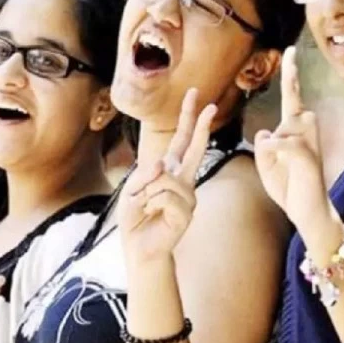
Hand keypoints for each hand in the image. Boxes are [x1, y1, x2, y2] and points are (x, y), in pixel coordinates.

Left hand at [118, 88, 216, 261]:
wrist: (138, 247)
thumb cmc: (136, 217)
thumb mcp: (133, 188)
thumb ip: (146, 174)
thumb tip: (165, 165)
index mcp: (170, 170)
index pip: (181, 140)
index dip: (189, 118)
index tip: (195, 95)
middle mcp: (183, 180)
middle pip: (194, 147)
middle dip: (200, 124)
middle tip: (209, 103)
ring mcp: (188, 196)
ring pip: (165, 178)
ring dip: (147, 191)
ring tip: (146, 206)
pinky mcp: (187, 212)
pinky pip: (164, 196)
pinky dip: (151, 203)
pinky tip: (153, 214)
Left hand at [254, 47, 331, 240]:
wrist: (307, 213)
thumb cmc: (287, 187)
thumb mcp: (266, 166)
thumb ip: (263, 148)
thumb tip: (266, 133)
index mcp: (293, 131)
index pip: (292, 97)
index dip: (291, 74)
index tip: (290, 50)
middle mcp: (305, 132)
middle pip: (293, 106)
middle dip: (288, 102)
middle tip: (290, 100)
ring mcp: (310, 143)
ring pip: (287, 126)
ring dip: (275, 145)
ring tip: (281, 168)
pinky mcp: (309, 157)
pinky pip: (287, 143)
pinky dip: (276, 149)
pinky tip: (274, 158)